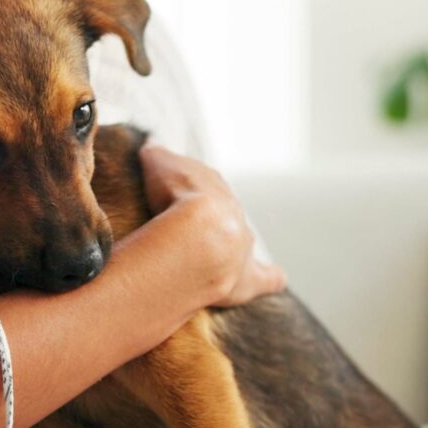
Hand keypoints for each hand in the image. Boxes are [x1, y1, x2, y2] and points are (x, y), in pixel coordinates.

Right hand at [137, 142, 285, 307]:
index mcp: (212, 185)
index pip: (201, 182)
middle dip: (208, 218)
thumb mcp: (158, 164)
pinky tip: (276, 279)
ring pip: (241, 240)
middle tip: (185, 229)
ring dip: (229, 245)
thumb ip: (156, 155)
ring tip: (207, 255)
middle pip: (222, 212)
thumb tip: (151, 148)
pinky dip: (271, 278)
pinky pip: (266, 278)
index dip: (185, 190)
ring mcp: (243, 246)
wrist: (199, 236)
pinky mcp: (247, 279)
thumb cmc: (176, 199)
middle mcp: (233, 213)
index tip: (171, 196)